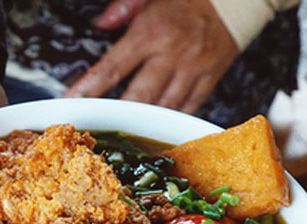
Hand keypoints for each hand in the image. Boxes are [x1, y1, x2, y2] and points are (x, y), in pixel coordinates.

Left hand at [65, 0, 237, 113]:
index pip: (113, 67)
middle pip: (138, 96)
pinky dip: (171, 118)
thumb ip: (124, 6)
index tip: (73, 100)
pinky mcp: (208, 80)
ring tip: (126, 128)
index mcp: (152, 33)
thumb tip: (101, 22)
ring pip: (163, 107)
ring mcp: (192, 70)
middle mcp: (171, 55)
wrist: (232, 2)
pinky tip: (157, 123)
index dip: (91, 87)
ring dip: (143, 121)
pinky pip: (188, 107)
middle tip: (99, 124)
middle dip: (116, 113)